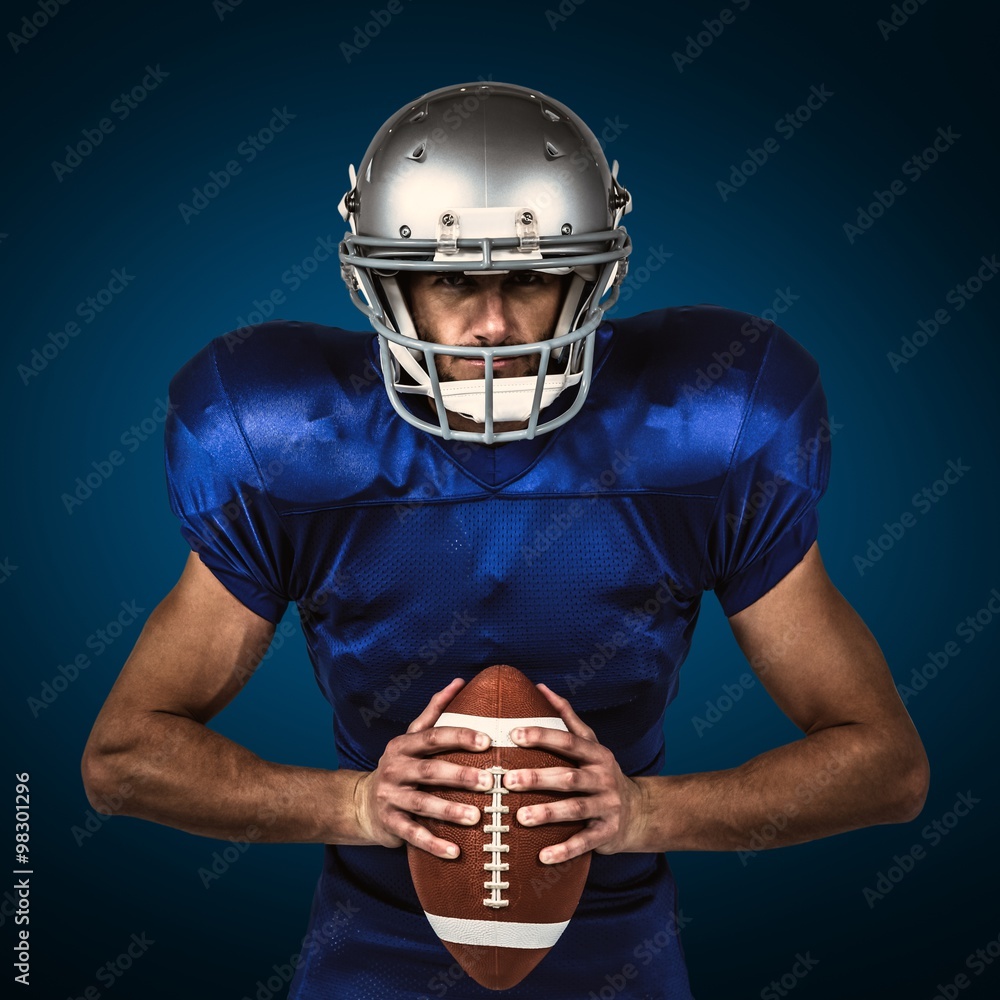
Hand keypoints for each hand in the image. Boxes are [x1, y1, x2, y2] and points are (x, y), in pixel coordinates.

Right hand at [353, 678, 493, 858]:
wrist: (362, 803)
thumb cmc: (402, 765)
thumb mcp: (412, 737)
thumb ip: (435, 710)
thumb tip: (459, 681)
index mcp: (404, 745)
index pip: (434, 736)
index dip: (460, 736)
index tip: (487, 740)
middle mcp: (395, 768)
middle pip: (430, 771)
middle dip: (460, 775)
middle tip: (490, 781)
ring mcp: (391, 797)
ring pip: (422, 804)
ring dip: (450, 810)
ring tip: (476, 817)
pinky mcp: (390, 824)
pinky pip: (413, 835)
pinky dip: (434, 844)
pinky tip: (456, 852)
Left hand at [502, 683, 647, 863]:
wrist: (639, 811)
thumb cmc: (600, 772)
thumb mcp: (590, 743)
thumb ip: (567, 716)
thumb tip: (541, 687)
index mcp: (595, 754)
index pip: (568, 741)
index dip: (542, 736)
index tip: (514, 734)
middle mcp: (603, 778)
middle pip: (569, 776)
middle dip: (538, 778)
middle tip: (508, 781)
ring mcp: (607, 806)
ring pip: (576, 809)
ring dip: (548, 813)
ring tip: (521, 817)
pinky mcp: (607, 833)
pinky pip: (585, 842)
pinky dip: (565, 850)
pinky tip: (542, 856)